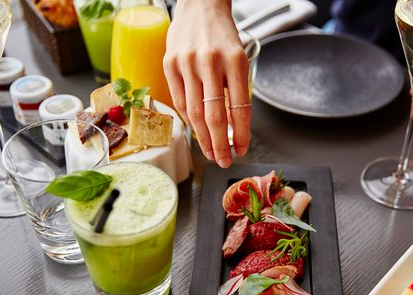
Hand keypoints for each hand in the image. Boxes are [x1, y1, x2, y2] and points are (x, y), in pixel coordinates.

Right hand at [164, 0, 249, 167]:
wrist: (200, 6)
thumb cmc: (222, 35)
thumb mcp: (238, 59)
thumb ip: (235, 91)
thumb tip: (232, 129)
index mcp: (235, 60)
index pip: (240, 108)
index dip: (242, 135)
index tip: (242, 150)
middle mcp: (210, 62)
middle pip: (215, 116)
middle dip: (220, 145)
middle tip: (224, 161)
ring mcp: (186, 63)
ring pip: (195, 113)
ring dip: (203, 139)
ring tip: (211, 153)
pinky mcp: (169, 64)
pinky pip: (179, 101)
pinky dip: (189, 120)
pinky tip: (197, 131)